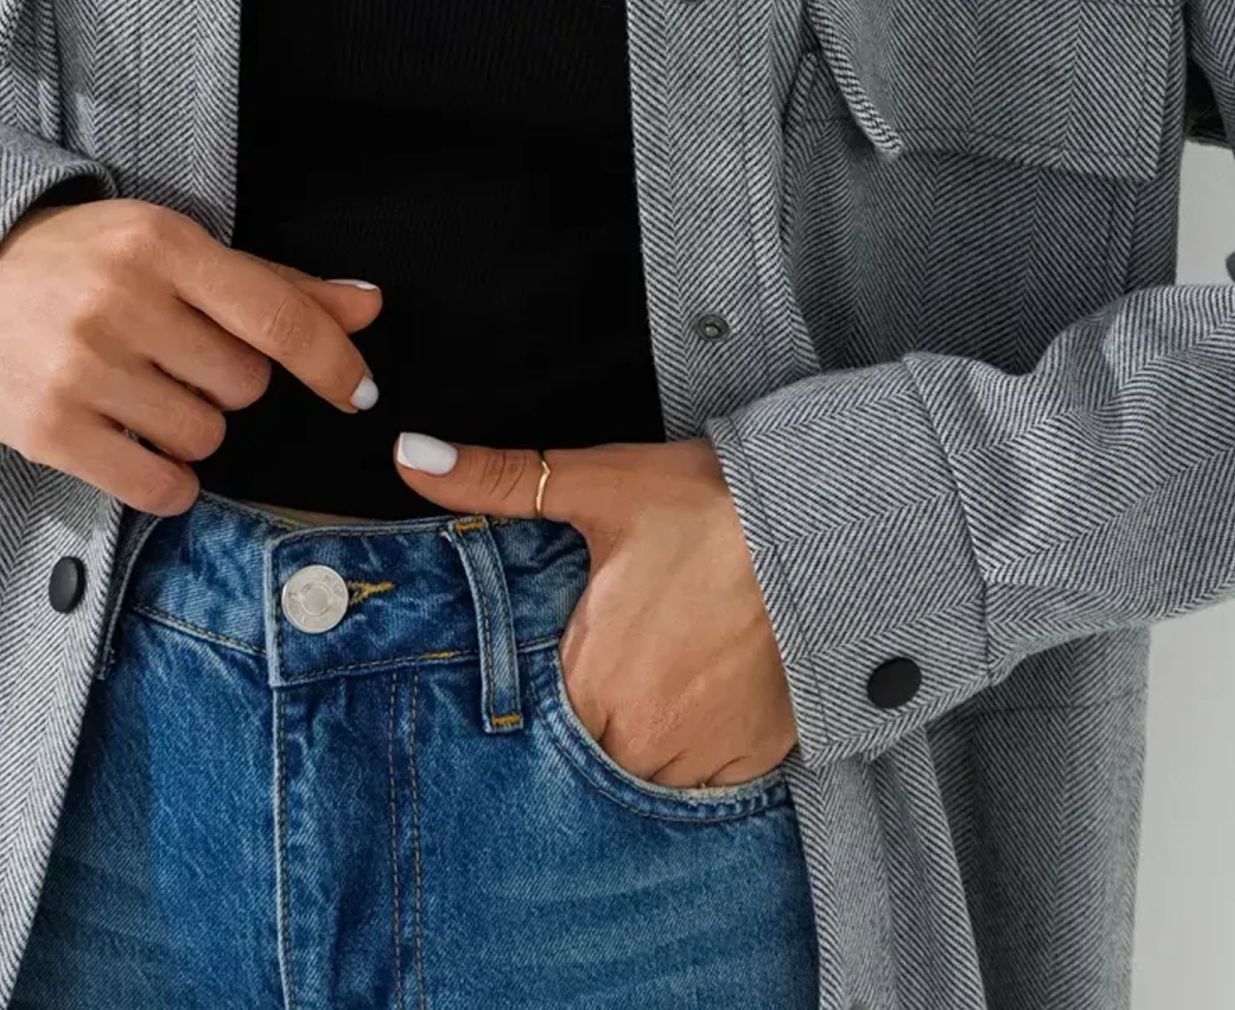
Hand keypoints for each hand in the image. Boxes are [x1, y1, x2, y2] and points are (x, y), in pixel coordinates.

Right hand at [0, 196, 384, 511]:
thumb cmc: (83, 263)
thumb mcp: (171, 249)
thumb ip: (272, 283)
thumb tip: (369, 306)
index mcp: (162, 244)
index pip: (276, 315)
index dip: (332, 361)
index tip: (360, 393)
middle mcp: (122, 301)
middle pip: (244, 385)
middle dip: (229, 383)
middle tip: (178, 359)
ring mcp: (82, 368)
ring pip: (204, 437)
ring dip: (193, 429)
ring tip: (144, 393)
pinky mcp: (48, 430)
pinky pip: (156, 486)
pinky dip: (169, 483)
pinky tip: (142, 449)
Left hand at [394, 430, 796, 787]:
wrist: (822, 528)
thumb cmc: (705, 503)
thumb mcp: (597, 485)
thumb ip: (495, 481)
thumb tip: (411, 456)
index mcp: (591, 682)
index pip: (544, 717)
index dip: (556, 681)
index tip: (579, 647)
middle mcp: (642, 739)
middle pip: (594, 748)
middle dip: (599, 709)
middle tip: (627, 649)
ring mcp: (703, 757)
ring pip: (648, 771)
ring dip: (647, 733)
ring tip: (666, 667)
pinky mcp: (755, 761)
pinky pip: (707, 779)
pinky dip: (701, 744)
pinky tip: (706, 687)